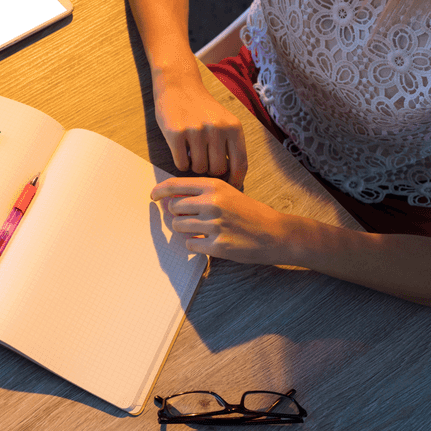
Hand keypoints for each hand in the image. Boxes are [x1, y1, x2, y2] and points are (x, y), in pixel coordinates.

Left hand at [151, 177, 295, 264]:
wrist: (276, 233)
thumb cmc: (249, 212)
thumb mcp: (227, 193)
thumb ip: (200, 193)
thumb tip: (169, 198)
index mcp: (214, 186)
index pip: (175, 185)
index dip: (159, 191)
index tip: (153, 196)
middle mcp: (212, 203)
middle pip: (173, 208)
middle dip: (176, 214)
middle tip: (189, 219)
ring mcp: (214, 224)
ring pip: (178, 226)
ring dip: (184, 230)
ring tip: (201, 231)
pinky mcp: (217, 245)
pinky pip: (190, 244)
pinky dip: (194, 245)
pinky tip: (207, 242)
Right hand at [153, 80, 247, 188]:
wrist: (179, 86)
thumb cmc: (202, 108)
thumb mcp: (224, 121)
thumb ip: (230, 144)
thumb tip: (233, 177)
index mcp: (233, 127)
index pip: (240, 163)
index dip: (236, 180)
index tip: (230, 187)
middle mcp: (217, 129)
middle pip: (217, 170)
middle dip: (210, 171)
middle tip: (203, 161)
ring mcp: (196, 131)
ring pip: (198, 168)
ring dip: (194, 166)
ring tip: (191, 153)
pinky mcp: (176, 134)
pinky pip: (181, 164)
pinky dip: (181, 163)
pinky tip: (180, 151)